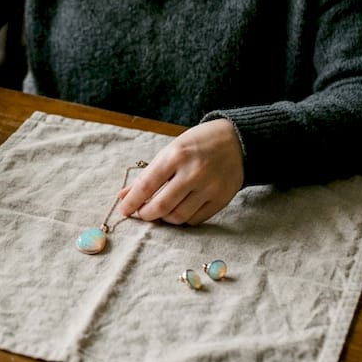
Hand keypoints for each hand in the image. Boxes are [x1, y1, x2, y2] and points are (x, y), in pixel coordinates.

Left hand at [116, 119, 244, 224]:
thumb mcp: (170, 151)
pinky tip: (179, 211)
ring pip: (178, 217)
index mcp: (176, 155)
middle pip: (161, 206)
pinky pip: (196, 220)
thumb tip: (123, 195)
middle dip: (146, 214)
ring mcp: (210, 187)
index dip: (131, 201)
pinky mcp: (222, 199)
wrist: (237, 141)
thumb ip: (148, 175)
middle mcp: (194, 172)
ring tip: (161, 211)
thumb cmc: (198, 144)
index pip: (147, 185)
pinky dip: (183, 219)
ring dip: (164, 218)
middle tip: (142, 213)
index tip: (123, 210)